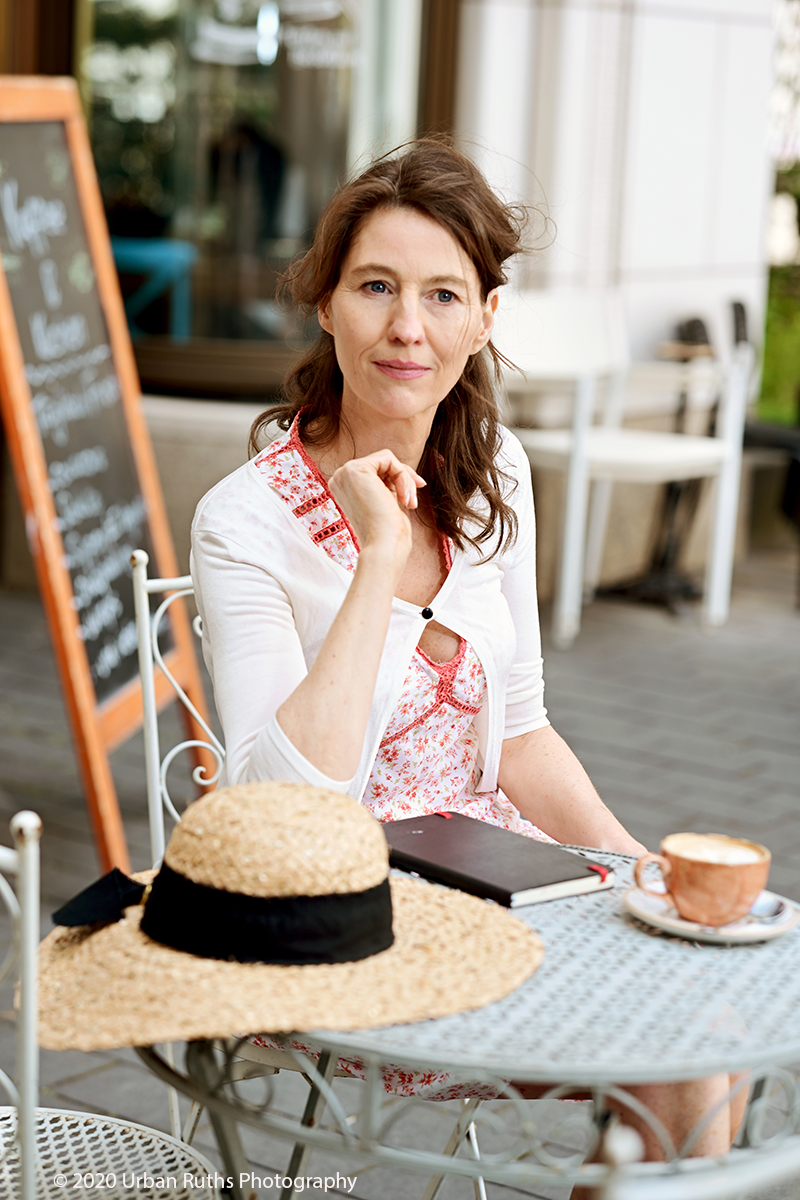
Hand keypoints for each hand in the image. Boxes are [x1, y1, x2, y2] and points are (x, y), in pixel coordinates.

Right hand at [328, 450, 425, 576]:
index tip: (412, 498)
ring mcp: (344, 472)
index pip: (375, 471)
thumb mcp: (387, 501)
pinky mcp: (355, 469)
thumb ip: (388, 484)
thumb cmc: (388, 532)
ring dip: (405, 480)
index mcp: (344, 488)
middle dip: (403, 479)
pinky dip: (403, 476)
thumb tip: (403, 470)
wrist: (384, 546)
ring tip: (409, 503)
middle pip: (381, 463)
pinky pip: (389, 459)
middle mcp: (339, 478)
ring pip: (387, 460)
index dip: (398, 480)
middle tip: (413, 502)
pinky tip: (404, 498)